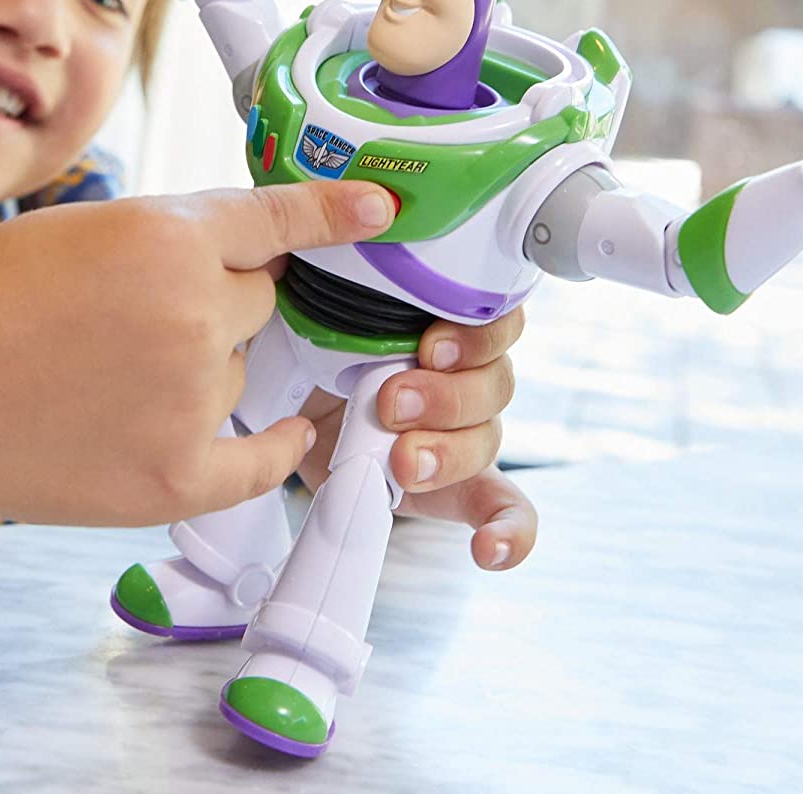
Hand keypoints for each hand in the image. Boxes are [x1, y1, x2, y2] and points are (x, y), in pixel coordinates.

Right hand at [0, 181, 396, 527]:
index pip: (277, 222)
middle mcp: (195, 315)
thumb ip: (171, 235)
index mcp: (168, 239)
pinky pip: (266, 456)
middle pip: (263, 300)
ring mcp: (191, 400)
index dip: (331, 215)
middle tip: (139, 316)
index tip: (381, 213)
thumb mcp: (77, 230)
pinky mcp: (178, 478)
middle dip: (223, 299)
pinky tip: (282, 435)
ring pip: (243, 369)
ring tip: (111, 376)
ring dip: (208, 368)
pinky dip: (276, 445)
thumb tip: (253, 255)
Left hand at [296, 308, 537, 571]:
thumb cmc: (318, 346)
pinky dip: (507, 533)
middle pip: (494, 384)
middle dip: (443, 397)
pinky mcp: (460, 486)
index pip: (497, 321)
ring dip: (448, 452)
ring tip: (401, 461)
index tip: (428, 344)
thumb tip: (326, 250)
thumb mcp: (326, 309)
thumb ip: (343, 290)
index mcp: (450, 324)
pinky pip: (504, 509)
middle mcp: (470, 377)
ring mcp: (468, 433)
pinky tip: (490, 551)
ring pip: (488, 440)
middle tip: (390, 403)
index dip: (474, 335)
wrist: (294, 405)